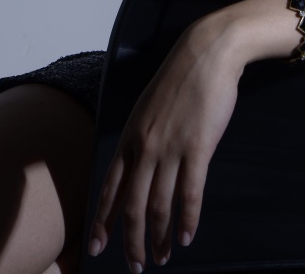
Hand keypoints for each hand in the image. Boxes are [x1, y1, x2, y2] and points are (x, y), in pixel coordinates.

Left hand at [88, 10, 243, 270]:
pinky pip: (190, 193)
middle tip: (136, 265)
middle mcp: (145, 147)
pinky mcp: (198, 147)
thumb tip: (142, 165)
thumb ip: (143, 136)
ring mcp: (171, 148)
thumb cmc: (182, 77)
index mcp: (131, 136)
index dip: (103, 220)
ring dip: (160, 236)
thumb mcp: (150, 107)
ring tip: (162, 257)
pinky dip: (187, 219)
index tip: (97, 246)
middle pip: (132, 205)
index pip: (110, 187)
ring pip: (160, 205)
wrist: (207, 52)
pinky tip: (186, 237)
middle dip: (131, 240)